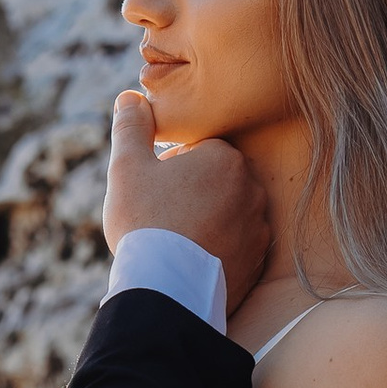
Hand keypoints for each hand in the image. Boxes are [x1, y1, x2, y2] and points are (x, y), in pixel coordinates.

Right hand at [103, 90, 270, 311]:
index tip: (154, 191)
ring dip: (206, 220)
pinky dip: (218, 248)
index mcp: (225, 157)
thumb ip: (131, 127)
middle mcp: (252, 188)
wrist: (167, 292)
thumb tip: (131, 95)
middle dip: (191, 192)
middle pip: (215, 181)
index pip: (197, 151)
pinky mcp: (259, 261)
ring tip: (176, 241)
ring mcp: (259, 227)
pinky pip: (236, 245)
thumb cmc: (146, 223)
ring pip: (227, 213)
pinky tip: (192, 261)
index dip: (169, 169)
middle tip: (162, 216)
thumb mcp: (127, 167)